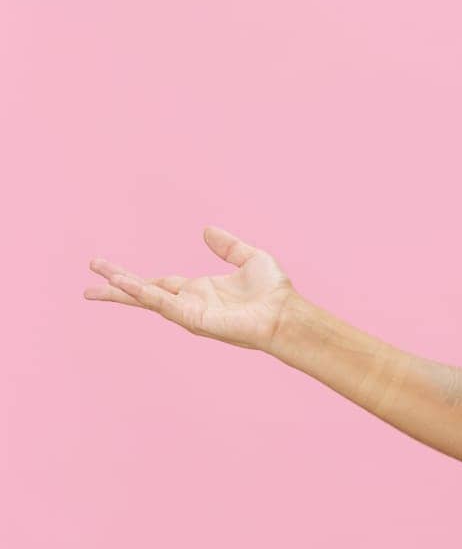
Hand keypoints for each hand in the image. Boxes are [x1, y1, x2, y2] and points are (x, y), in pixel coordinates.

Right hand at [84, 225, 298, 351]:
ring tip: (93, 286)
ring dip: (121, 291)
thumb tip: (206, 229)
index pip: (158, 283)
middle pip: (144, 293)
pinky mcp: (194, 319)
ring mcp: (189, 312)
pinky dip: (143, 294)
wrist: (285, 313)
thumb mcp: (249, 258)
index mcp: (199, 289)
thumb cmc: (274, 292)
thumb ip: (227, 245)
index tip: (111, 271)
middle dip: (116, 286)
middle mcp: (190, 302)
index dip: (135, 278)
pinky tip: (124, 285)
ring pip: (147, 300)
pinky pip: (163, 304)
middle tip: (88, 278)